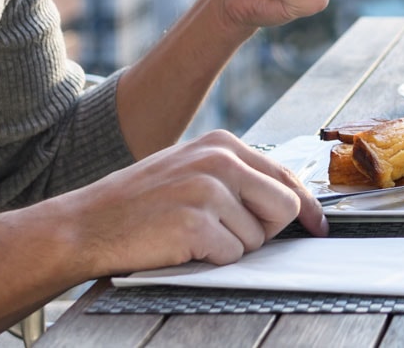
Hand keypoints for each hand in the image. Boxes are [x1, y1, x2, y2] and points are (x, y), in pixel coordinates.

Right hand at [60, 130, 327, 276]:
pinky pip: (231, 255)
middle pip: (284, 206)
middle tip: (227, 236)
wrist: (85, 225)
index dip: (307, 206)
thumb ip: (235, 176)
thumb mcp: (189, 170)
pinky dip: (211, 260)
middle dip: (265, 230)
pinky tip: (181, 246)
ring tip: (192, 236)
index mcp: (222, 144)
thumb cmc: (139, 203)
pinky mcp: (196, 223)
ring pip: (258, 238)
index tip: (318, 225)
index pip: (285, 174)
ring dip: (230, 247)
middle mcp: (220, 160)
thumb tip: (289, 199)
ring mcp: (208, 190)